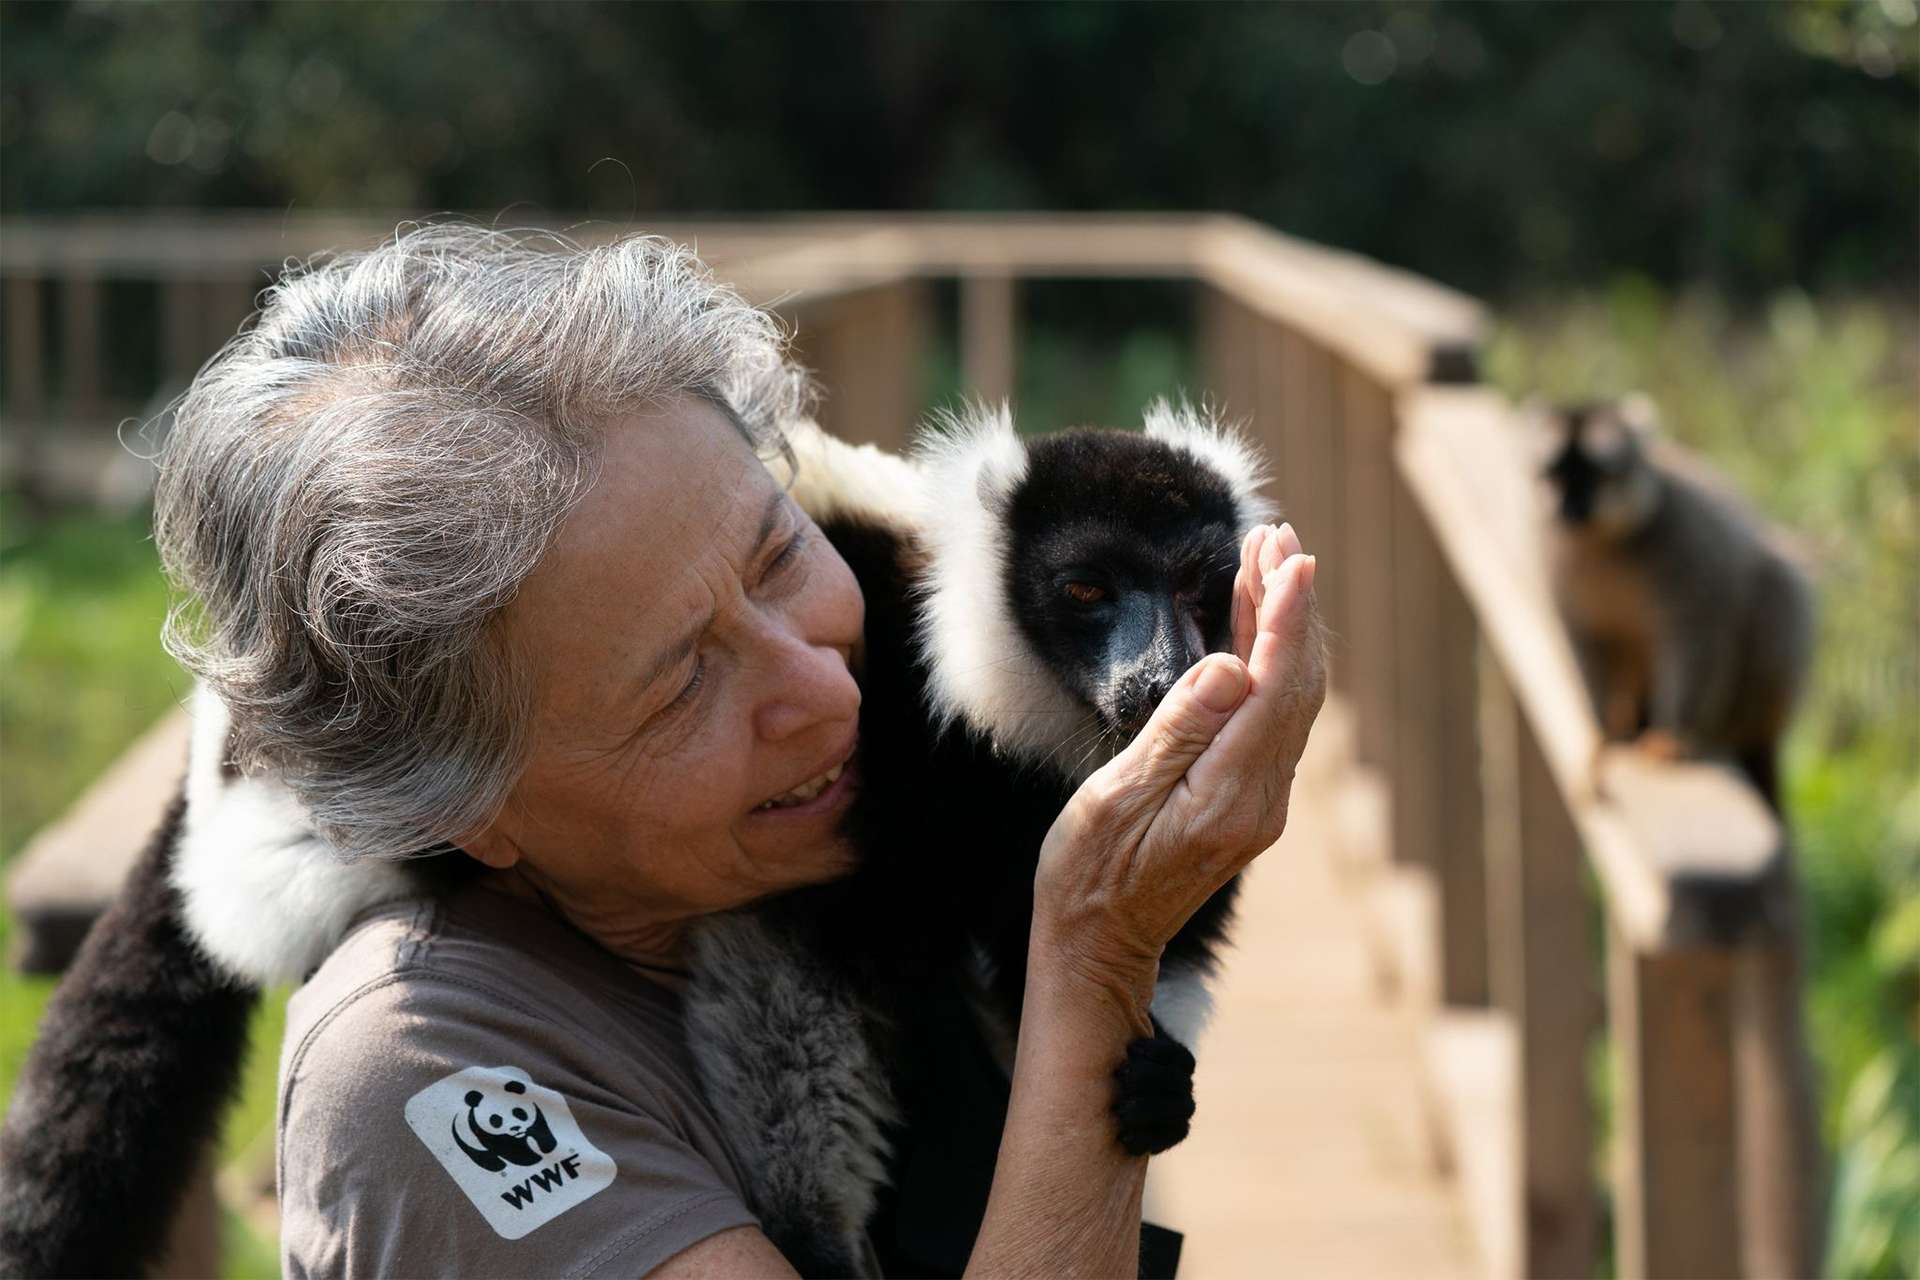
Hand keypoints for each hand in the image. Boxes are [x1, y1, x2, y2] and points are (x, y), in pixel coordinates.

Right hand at [1034, 522, 1327, 976]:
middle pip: (1292, 682)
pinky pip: (1270, 716)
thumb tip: (1229, 665)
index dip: (1283, 615)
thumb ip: (1177, 731)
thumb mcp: (1116, 798)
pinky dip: (1268, 660)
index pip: (1271, 685)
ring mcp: (1259, 800)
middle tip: (1277, 534)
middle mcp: (1261, 796)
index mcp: (1230, 793)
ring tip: (1267, 559)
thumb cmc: (1088, 874)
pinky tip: (1251, 628)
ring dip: (1282, 626)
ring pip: (1288, 695)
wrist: (1097, 945)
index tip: (1289, 557)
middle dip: (1289, 604)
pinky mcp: (1246, 800)